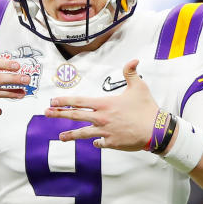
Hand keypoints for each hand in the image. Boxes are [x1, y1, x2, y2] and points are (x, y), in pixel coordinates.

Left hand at [45, 59, 159, 149]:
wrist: (155, 129)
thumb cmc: (147, 108)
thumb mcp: (139, 87)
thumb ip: (131, 73)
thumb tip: (133, 60)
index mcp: (104, 104)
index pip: (79, 101)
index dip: (64, 101)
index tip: (53, 101)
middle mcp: (101, 118)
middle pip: (76, 116)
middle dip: (59, 114)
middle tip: (46, 113)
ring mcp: (105, 132)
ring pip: (83, 133)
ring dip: (70, 135)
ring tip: (60, 137)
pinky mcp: (111, 143)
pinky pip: (99, 143)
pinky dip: (96, 142)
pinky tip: (94, 142)